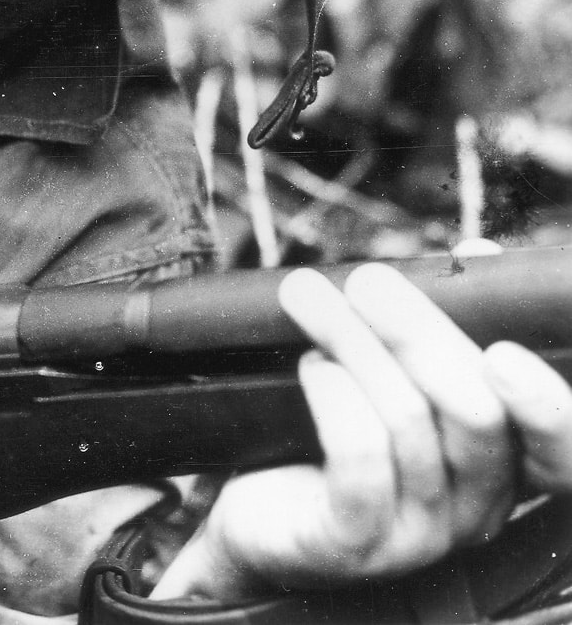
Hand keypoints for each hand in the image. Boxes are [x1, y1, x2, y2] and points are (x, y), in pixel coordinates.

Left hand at [154, 261, 571, 599]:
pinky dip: (335, 398)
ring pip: (407, 421)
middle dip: (415, 330)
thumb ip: (438, 331)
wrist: (257, 524)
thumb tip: (479, 254)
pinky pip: (360, 458)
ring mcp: (418, 535)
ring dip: (353, 343)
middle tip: (366, 280)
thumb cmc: (330, 441)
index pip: (562, 452)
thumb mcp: (392, 382)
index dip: (546, 406)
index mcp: (503, 470)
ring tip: (309, 302)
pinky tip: (311, 367)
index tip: (504, 351)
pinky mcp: (354, 543)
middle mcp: (476, 510)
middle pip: (475, 411)